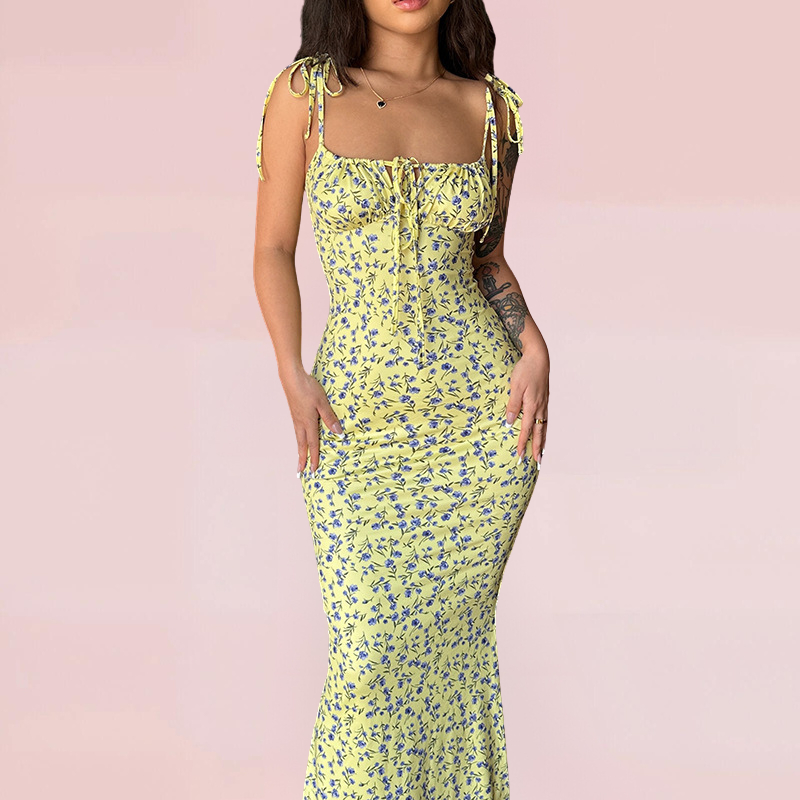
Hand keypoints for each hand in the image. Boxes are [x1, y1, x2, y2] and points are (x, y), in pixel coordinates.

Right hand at [281, 366, 344, 474]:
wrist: (291, 378)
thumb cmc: (308, 388)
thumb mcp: (322, 403)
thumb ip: (330, 418)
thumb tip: (338, 433)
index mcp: (308, 423)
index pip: (312, 445)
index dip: (314, 458)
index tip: (313, 471)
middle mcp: (300, 424)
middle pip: (302, 446)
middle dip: (302, 460)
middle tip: (300, 473)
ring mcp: (296, 419)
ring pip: (299, 439)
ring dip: (300, 451)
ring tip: (300, 459)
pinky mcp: (295, 414)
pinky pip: (297, 432)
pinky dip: (299, 440)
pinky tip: (301, 439)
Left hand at [506, 348, 548, 462]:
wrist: (539, 357)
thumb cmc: (525, 370)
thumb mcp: (515, 387)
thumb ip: (513, 405)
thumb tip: (509, 423)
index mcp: (532, 405)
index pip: (526, 429)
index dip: (523, 443)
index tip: (520, 455)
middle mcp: (540, 407)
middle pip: (539, 433)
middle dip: (537, 449)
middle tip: (537, 463)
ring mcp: (544, 404)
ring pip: (544, 427)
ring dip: (543, 442)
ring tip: (542, 454)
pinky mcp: (544, 400)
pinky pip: (545, 420)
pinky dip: (545, 431)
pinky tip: (543, 433)